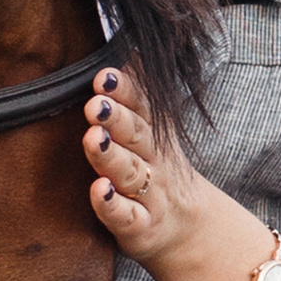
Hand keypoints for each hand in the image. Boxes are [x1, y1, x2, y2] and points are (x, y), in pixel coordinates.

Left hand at [81, 70, 248, 280]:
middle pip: (137, 137)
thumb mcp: (154, 135)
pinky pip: (126, 217)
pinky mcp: (140, 228)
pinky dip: (111, 205)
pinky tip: (98, 190)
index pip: (141, 108)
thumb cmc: (156, 176)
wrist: (188, 231)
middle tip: (95, 103)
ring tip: (93, 138)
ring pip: (130, 174)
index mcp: (154, 136)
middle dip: (117, 118)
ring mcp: (149, 196)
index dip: (125, 91)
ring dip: (111, 156)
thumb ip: (137, 99)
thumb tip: (128, 49)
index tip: (104, 75)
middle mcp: (154, 163)